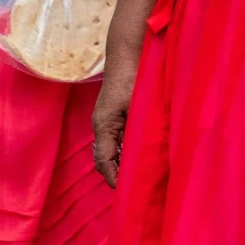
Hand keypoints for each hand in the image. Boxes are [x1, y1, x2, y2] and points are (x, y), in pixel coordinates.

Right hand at [92, 43, 137, 187]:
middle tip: (136, 189)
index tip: (126, 191)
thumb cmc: (134, 78)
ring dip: (122, 162)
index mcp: (104, 125)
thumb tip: (143, 157)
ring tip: (139, 177)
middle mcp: (101, 125)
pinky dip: (124, 150)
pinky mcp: (113, 114)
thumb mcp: (139, 108)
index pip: (104, 160)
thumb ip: (139, 132)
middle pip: (105, 158)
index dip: (114, 178)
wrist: (128, 53)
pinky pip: (116, 138)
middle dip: (118, 174)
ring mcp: (106, 119)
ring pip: (111, 149)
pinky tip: (140, 155)